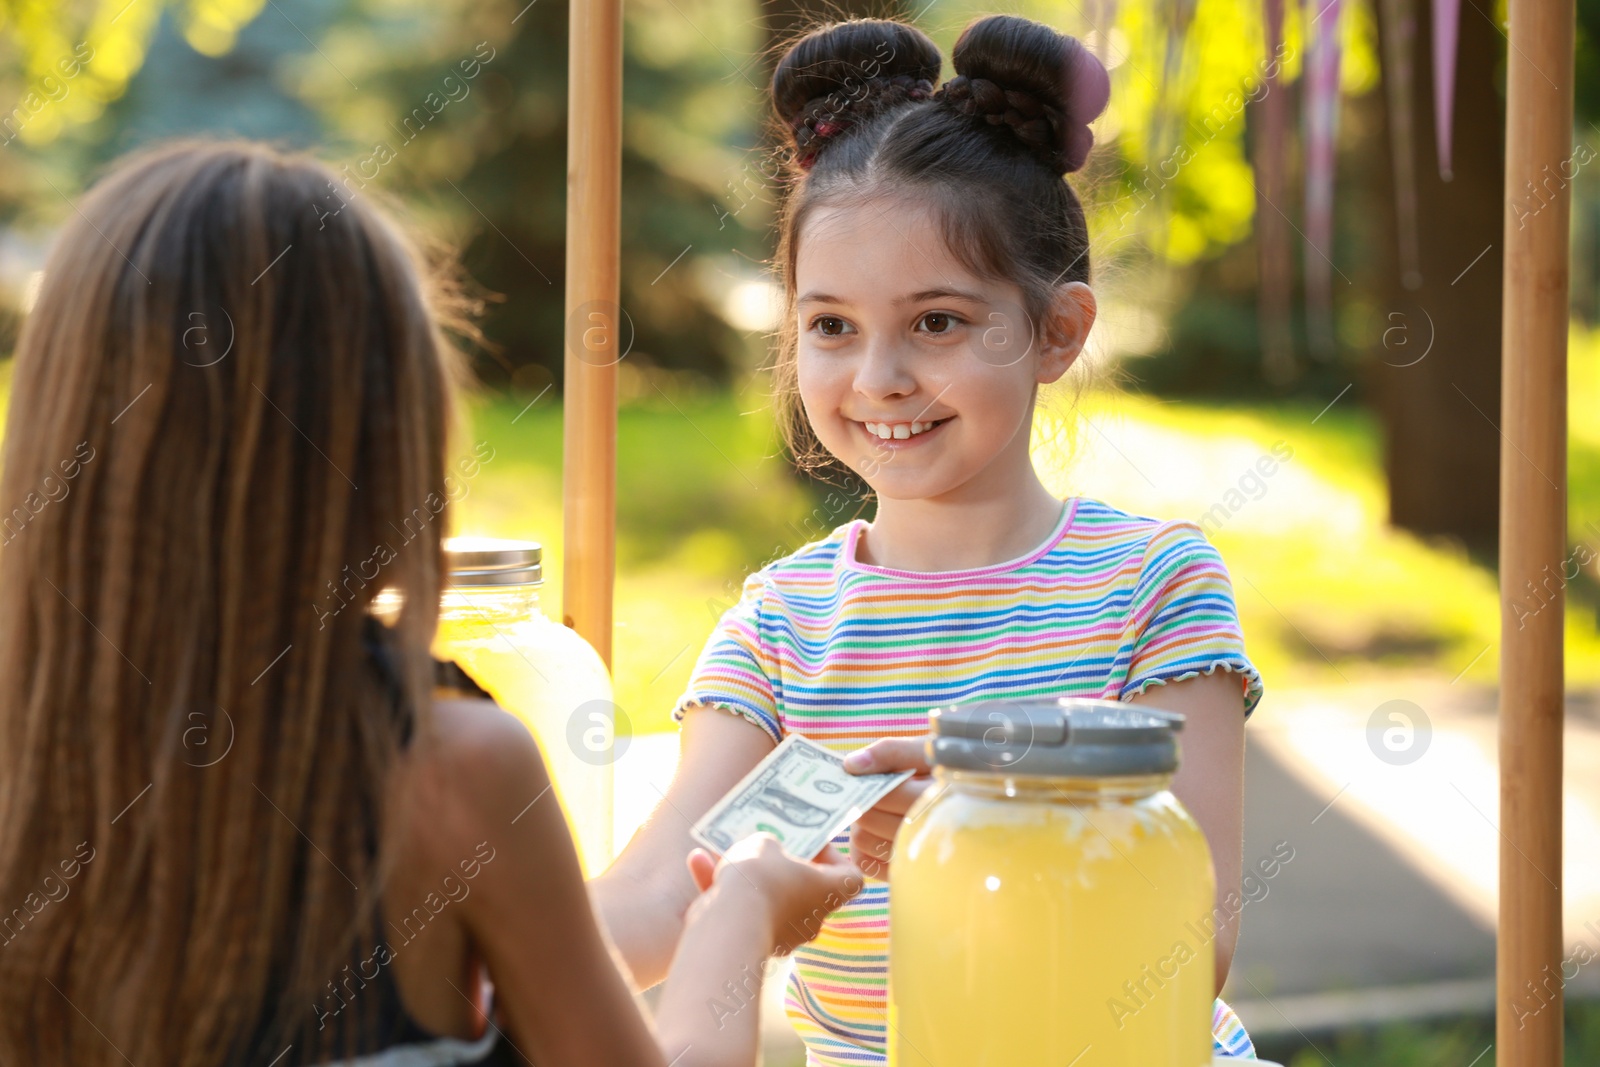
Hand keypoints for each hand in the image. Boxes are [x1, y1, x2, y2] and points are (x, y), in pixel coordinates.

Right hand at [686, 834, 863, 954]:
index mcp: (828, 891)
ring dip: (745, 876)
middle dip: (782, 867)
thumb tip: (765, 853)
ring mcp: (783, 936)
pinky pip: (741, 913)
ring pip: (766, 899)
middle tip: (765, 844)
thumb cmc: (760, 879)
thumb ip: (769, 845)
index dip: (836, 858)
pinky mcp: (752, 945)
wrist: (730, 925)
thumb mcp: (764, 844)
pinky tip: (697, 863)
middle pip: (804, 888)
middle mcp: (811, 918)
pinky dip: (721, 891)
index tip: (813, 844)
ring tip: (721, 851)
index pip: (851, 877)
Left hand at [842, 736, 933, 880]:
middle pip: (868, 819)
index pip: (884, 795)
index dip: (870, 782)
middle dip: (865, 801)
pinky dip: (863, 845)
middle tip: (876, 791)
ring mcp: (918, 860)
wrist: (972, 801)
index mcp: (939, 799)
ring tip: (881, 809)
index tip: (874, 775)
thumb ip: (891, 752)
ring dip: (862, 823)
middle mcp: (930, 835)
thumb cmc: (945, 769)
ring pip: (862, 842)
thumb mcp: (926, 751)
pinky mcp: (906, 874)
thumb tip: (852, 765)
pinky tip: (878, 830)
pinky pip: (866, 863)